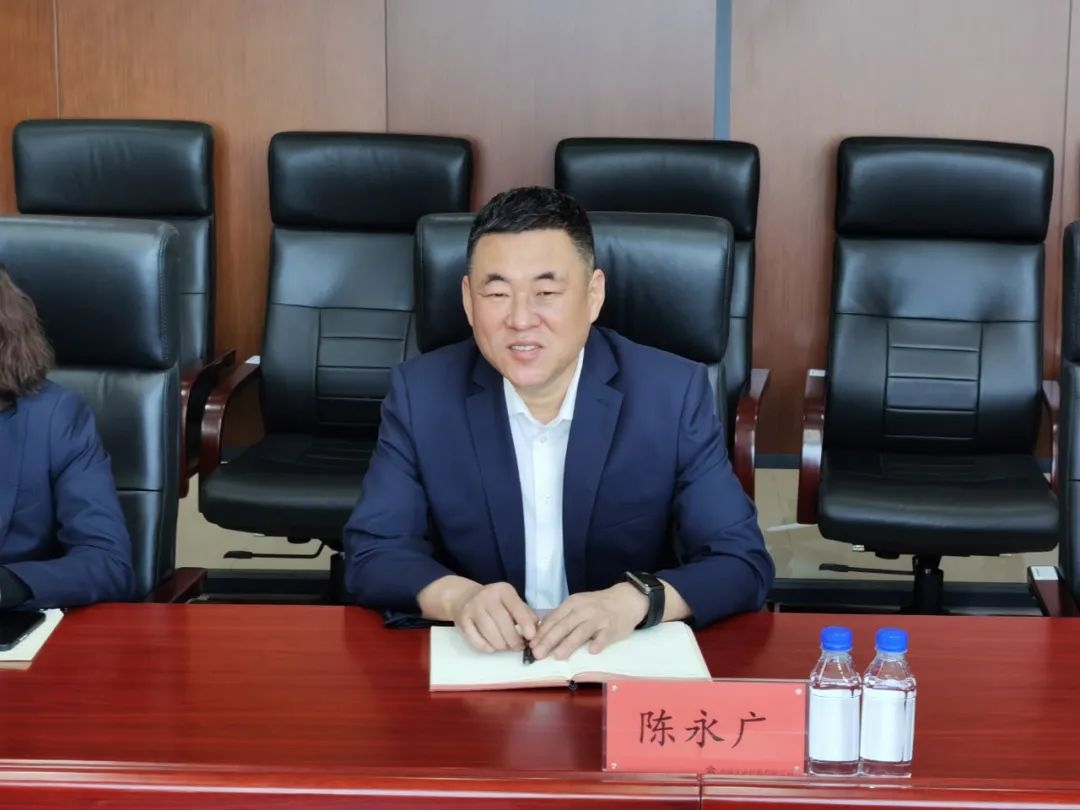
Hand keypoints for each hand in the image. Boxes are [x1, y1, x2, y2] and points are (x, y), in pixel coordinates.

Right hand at [450, 581, 539, 653]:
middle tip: (518, 647)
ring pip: (490, 634)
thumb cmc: (494, 602)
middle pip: (503, 623)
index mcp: (503, 590)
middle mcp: (487, 597)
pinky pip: (476, 640)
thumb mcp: (511, 601)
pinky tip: (492, 646)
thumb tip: (537, 630)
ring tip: (506, 646)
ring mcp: (472, 608)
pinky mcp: (462, 621)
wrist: (464, 597)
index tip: (531, 637)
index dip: (525, 624)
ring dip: (501, 645)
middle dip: (513, 640)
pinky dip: (487, 647)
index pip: (517, 608)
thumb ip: (525, 613)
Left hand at [529, 583, 647, 660]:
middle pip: (564, 626)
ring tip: (558, 656)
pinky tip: (592, 651)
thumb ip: (562, 617)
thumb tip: (541, 631)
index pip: (554, 619)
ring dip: (569, 644)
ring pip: (581, 631)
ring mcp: (599, 618)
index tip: (531, 645)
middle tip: (538, 654)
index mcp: (573, 603)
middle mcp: (584, 609)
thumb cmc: (598, 606)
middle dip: (549, 640)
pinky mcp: (612, 627)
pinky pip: (604, 636)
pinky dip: (598, 643)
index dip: (542, 632)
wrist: (626, 599)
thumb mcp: (578, 605)